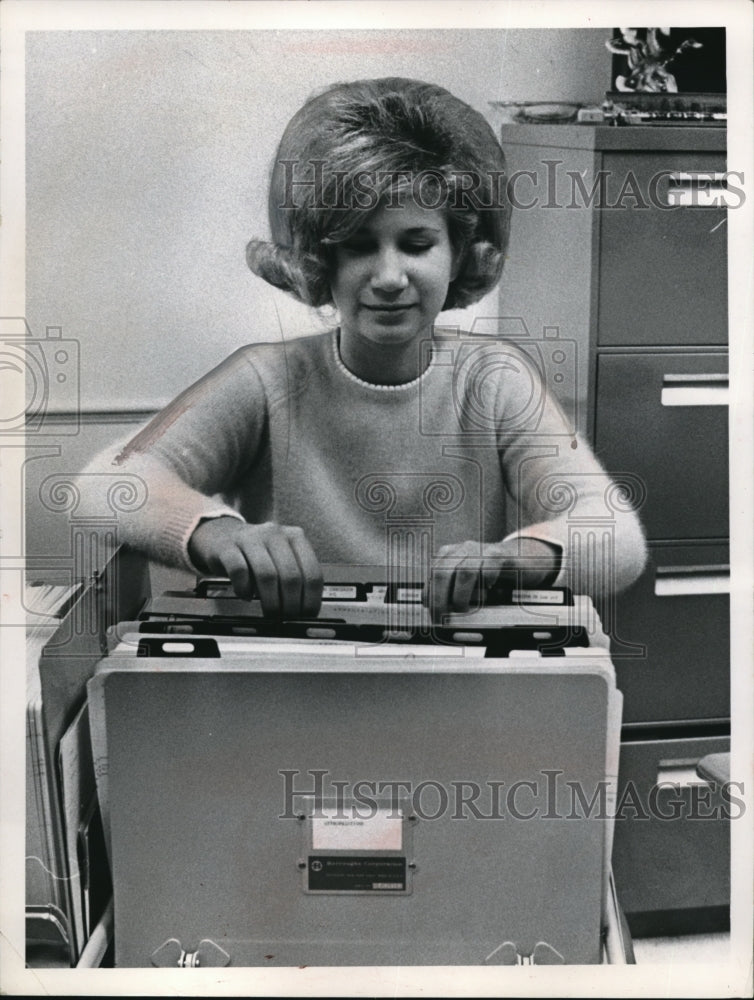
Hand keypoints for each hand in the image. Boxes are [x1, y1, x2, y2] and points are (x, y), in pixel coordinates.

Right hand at [188, 516, 322, 617]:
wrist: (220, 534)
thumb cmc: (255, 552)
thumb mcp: (280, 557)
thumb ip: (294, 578)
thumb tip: (303, 611)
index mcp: (295, 537)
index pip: (313, 574)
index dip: (311, 601)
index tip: (306, 617)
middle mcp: (275, 534)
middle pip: (291, 577)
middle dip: (290, 606)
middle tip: (286, 619)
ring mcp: (250, 538)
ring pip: (267, 575)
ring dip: (271, 602)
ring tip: (269, 613)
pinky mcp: (227, 547)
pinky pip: (239, 571)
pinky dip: (244, 589)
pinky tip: (246, 596)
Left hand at [425, 537, 560, 618]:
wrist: (519, 558)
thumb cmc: (490, 572)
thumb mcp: (467, 582)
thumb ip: (450, 590)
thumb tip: (434, 608)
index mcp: (450, 555)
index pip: (432, 575)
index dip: (430, 596)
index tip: (432, 614)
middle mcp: (462, 550)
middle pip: (442, 572)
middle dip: (440, 599)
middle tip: (443, 616)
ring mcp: (480, 550)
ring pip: (464, 572)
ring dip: (462, 595)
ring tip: (464, 607)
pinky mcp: (499, 554)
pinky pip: (488, 569)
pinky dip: (486, 583)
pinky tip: (488, 589)